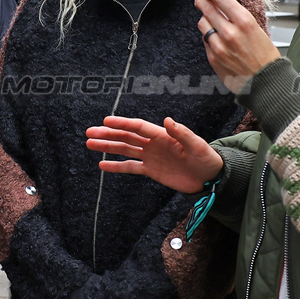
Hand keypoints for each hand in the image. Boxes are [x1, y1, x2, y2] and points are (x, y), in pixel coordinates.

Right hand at [86, 116, 221, 193]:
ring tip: (89, 144)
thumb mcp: (197, 146)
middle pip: (126, 137)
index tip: (105, 121)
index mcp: (162, 135)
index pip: (138, 127)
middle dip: (107, 134)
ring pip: (124, 150)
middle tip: (89, 133)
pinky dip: (116, 166)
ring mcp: (150, 156)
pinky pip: (130, 167)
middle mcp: (153, 144)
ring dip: (107, 147)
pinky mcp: (151, 170)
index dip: (122, 123)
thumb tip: (168, 120)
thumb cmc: (207, 159)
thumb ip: (182, 134)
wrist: (210, 178)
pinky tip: (102, 165)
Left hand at [196, 0, 280, 92]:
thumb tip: (225, 5)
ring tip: (212, 20)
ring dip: (206, 19)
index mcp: (244, 22)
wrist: (265, 82)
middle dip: (203, 1)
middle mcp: (230, 32)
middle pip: (206, 7)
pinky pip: (205, 40)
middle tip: (203, 0)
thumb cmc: (265, 57)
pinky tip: (217, 38)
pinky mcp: (213, 57)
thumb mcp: (258, 29)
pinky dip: (209, 36)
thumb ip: (239, 17)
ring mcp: (219, 46)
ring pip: (202, 23)